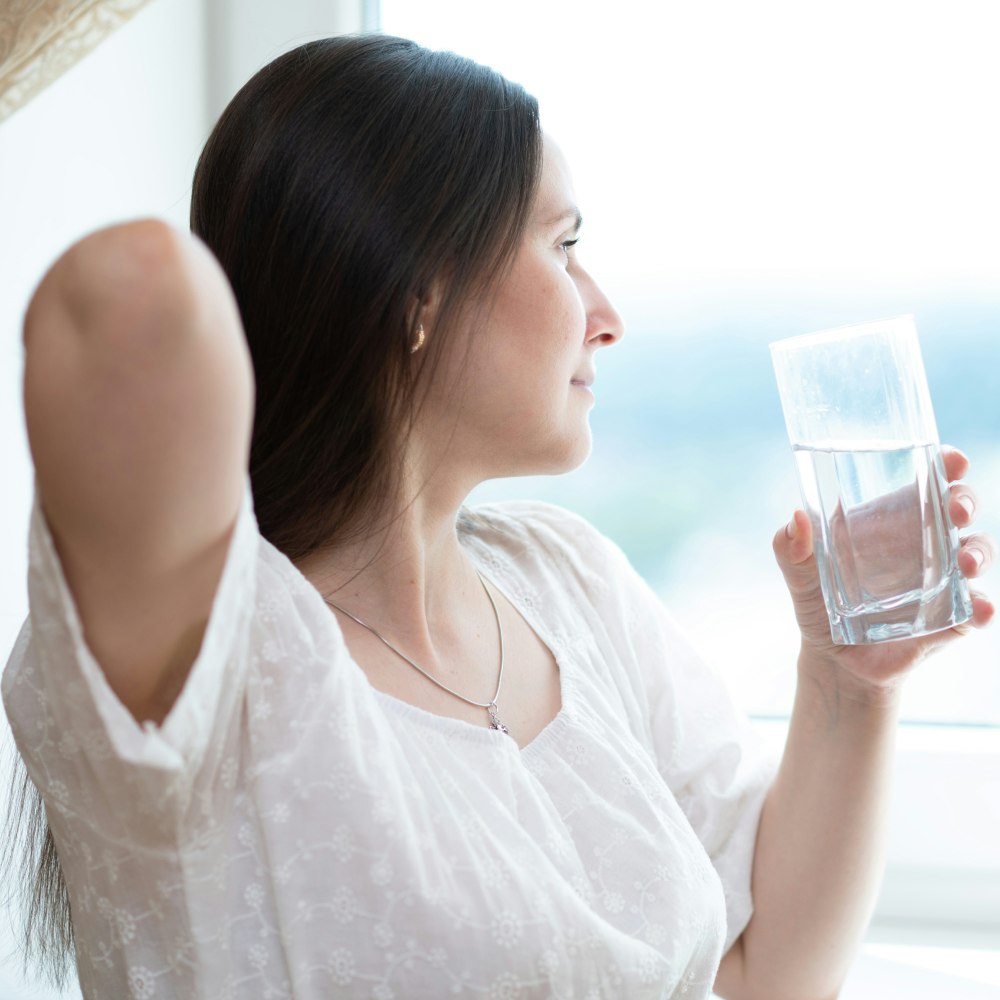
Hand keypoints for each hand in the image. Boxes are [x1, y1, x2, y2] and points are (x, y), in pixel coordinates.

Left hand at [772, 447, 994, 697]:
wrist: (831, 657)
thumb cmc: (818, 599)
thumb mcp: (798, 572)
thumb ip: (790, 545)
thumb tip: (797, 518)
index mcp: (892, 520)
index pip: (926, 482)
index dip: (945, 466)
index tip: (952, 460)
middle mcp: (924, 543)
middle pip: (959, 509)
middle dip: (965, 501)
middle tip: (956, 509)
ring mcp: (943, 580)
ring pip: (976, 554)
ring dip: (979, 553)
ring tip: (966, 563)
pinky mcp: (951, 619)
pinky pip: (978, 610)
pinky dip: (984, 607)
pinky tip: (979, 607)